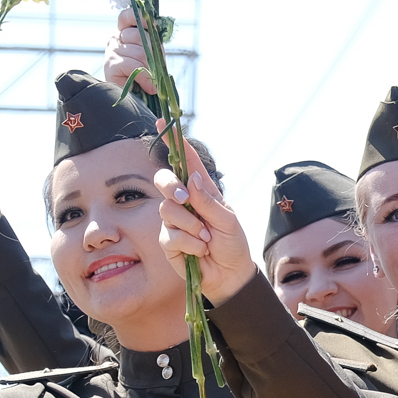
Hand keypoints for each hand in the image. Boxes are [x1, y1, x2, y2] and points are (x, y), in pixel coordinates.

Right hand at [103, 9, 152, 96]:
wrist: (133, 100)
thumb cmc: (143, 76)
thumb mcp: (151, 55)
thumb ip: (152, 44)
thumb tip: (156, 29)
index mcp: (125, 33)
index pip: (127, 16)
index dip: (138, 17)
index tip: (150, 24)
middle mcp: (115, 39)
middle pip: (138, 35)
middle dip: (153, 51)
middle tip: (157, 66)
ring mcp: (111, 51)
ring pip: (139, 52)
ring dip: (150, 68)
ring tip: (152, 80)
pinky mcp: (110, 66)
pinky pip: (133, 66)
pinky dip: (145, 77)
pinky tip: (149, 86)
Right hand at [150, 131, 257, 302]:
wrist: (230, 275)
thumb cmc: (233, 244)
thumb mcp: (228, 220)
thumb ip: (209, 201)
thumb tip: (192, 179)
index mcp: (203, 190)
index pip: (186, 162)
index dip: (175, 142)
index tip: (164, 121)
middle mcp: (185, 202)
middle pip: (164, 181)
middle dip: (172, 187)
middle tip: (186, 199)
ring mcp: (174, 221)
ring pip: (167, 210)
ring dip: (192, 226)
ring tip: (207, 238)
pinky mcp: (168, 241)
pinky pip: (170, 235)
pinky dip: (190, 243)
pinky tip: (200, 250)